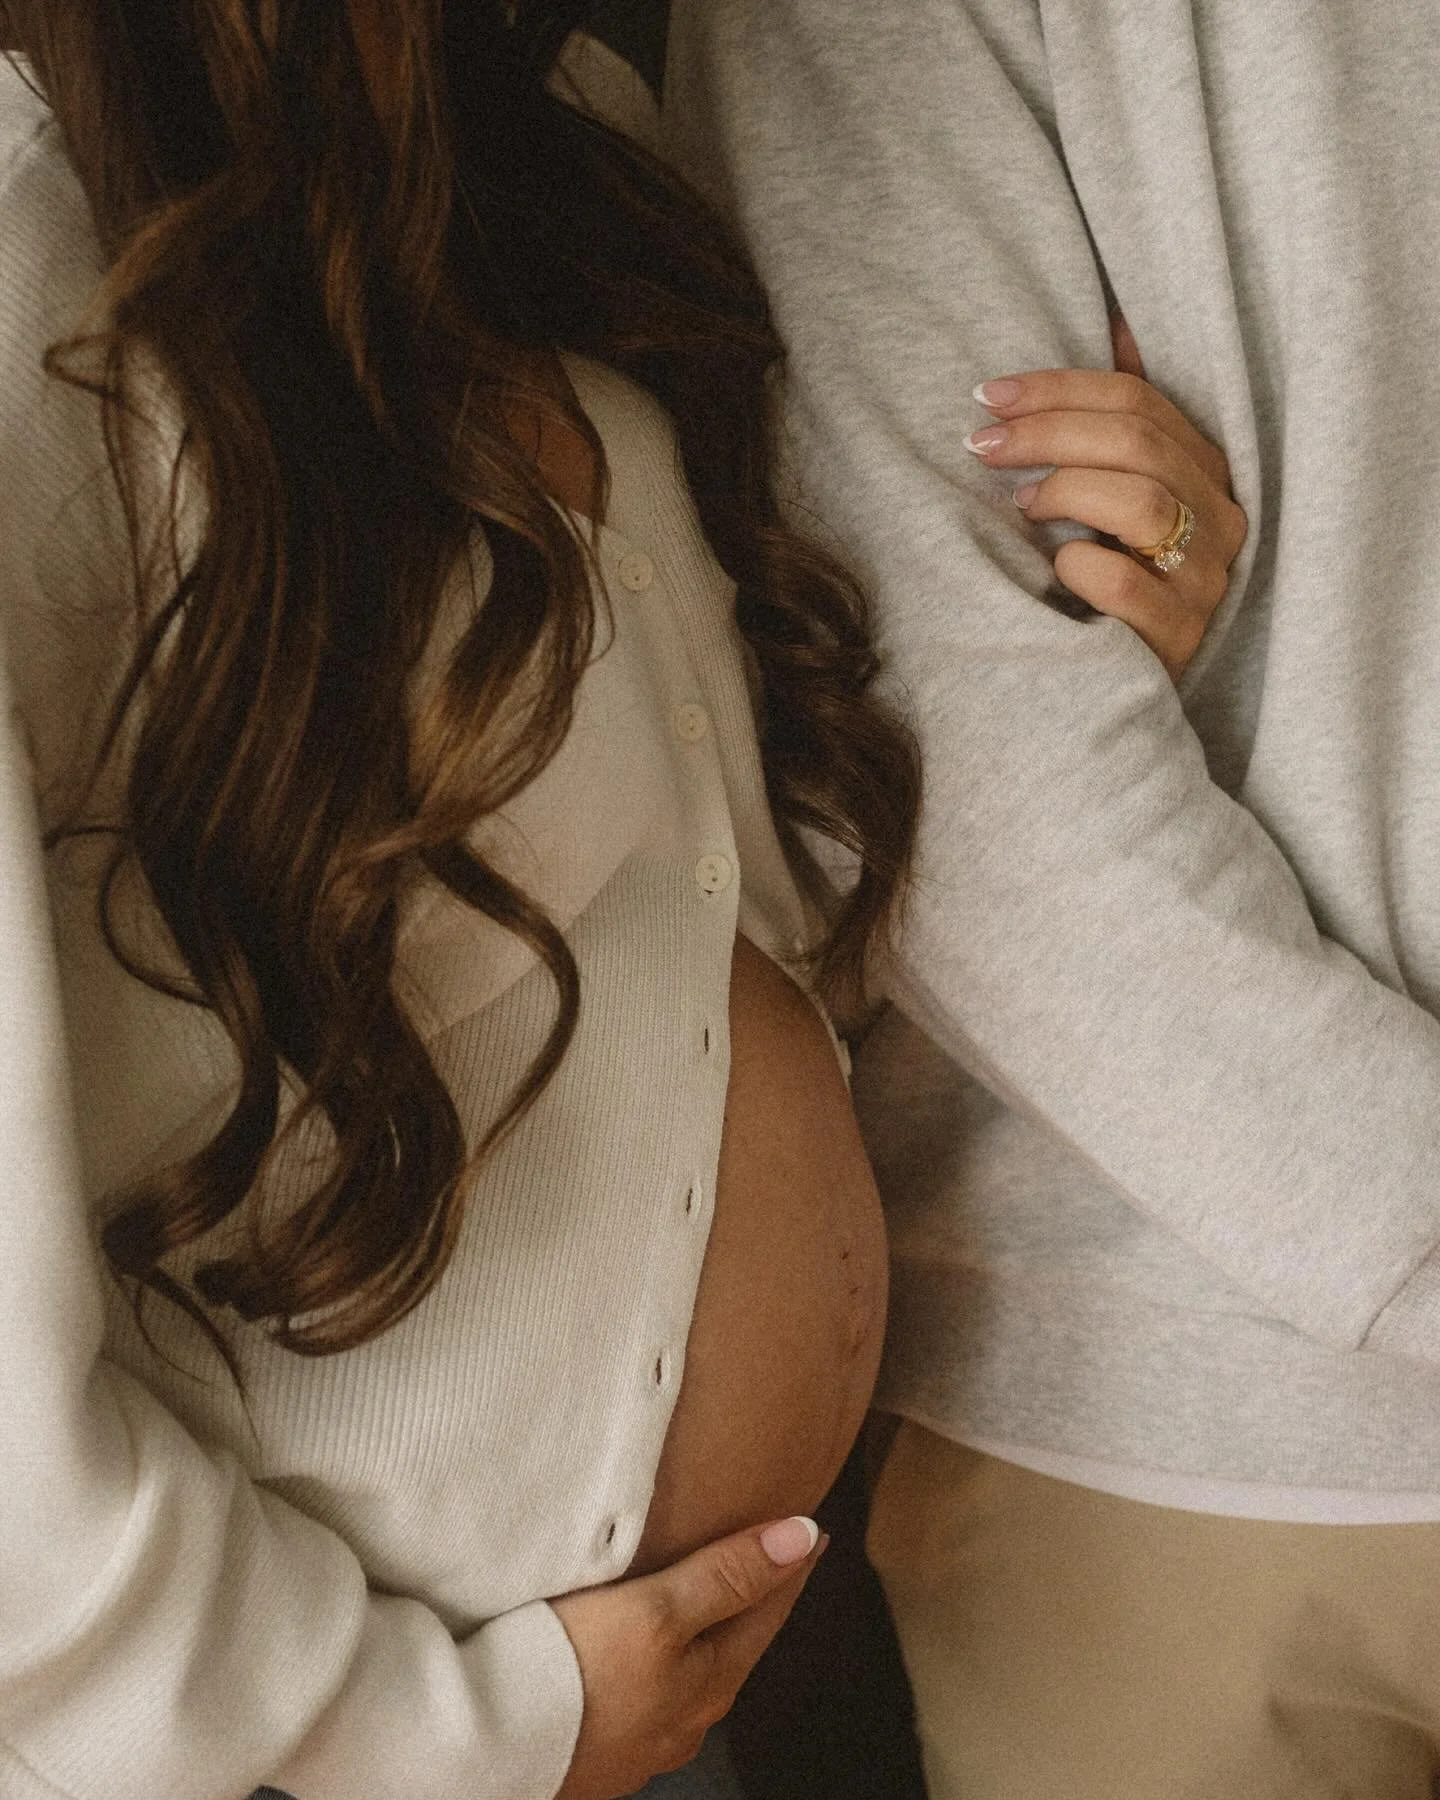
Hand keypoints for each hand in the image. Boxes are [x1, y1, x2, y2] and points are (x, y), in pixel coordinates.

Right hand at [552, 1515, 825, 1799]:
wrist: (489, 1747)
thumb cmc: (576, 1671)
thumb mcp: (659, 1610)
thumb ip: (729, 1575)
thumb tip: (804, 1537)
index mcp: (711, 1683)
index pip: (768, 1610)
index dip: (790, 1565)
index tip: (812, 1530)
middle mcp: (687, 1720)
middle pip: (733, 1643)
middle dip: (749, 1600)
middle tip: (765, 1555)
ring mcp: (642, 1741)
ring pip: (688, 1672)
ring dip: (700, 1632)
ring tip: (701, 1595)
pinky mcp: (597, 1745)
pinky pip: (644, 1692)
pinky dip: (655, 1659)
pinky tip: (633, 1650)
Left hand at [965, 327, 1246, 680]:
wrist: (1115, 693)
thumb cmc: (1107, 582)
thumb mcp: (1114, 496)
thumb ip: (1120, 420)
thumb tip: (1116, 319)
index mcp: (1203, 471)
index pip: (1139, 401)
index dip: (1059, 388)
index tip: (989, 394)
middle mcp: (1218, 519)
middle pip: (1138, 443)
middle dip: (1046, 431)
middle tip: (980, 444)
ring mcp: (1205, 580)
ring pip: (1142, 503)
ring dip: (1066, 490)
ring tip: (1020, 506)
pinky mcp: (1180, 636)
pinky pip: (1127, 585)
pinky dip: (1082, 567)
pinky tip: (1056, 567)